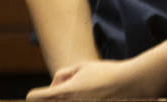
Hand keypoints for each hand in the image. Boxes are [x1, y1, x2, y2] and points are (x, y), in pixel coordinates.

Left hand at [26, 59, 155, 99]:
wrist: (133, 83)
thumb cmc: (108, 73)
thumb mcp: (83, 67)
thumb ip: (63, 75)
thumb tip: (55, 85)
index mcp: (63, 93)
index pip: (33, 97)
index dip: (37, 95)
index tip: (46, 93)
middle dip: (54, 99)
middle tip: (72, 92)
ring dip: (71, 100)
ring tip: (87, 94)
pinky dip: (85, 101)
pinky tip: (96, 97)